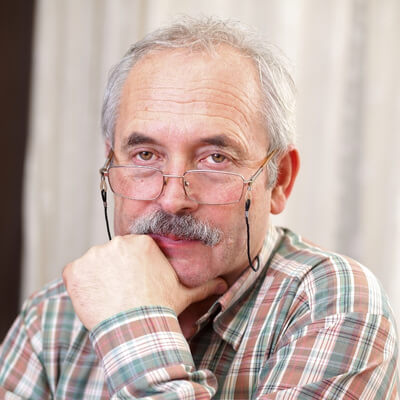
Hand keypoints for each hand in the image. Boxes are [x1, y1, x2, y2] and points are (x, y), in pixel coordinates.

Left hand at [63, 235, 226, 329]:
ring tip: (110, 298)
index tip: (134, 284)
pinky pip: (74, 275)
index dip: (131, 269)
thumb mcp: (184, 294)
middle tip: (122, 292)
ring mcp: (93, 255)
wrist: (137, 327)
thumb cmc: (160, 308)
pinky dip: (80, 286)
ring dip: (98, 278)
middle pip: (112, 255)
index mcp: (141, 243)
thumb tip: (224, 285)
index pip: (130, 251)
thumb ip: (203, 285)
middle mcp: (116, 242)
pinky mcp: (75, 270)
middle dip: (115, 271)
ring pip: (93, 264)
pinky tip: (95, 299)